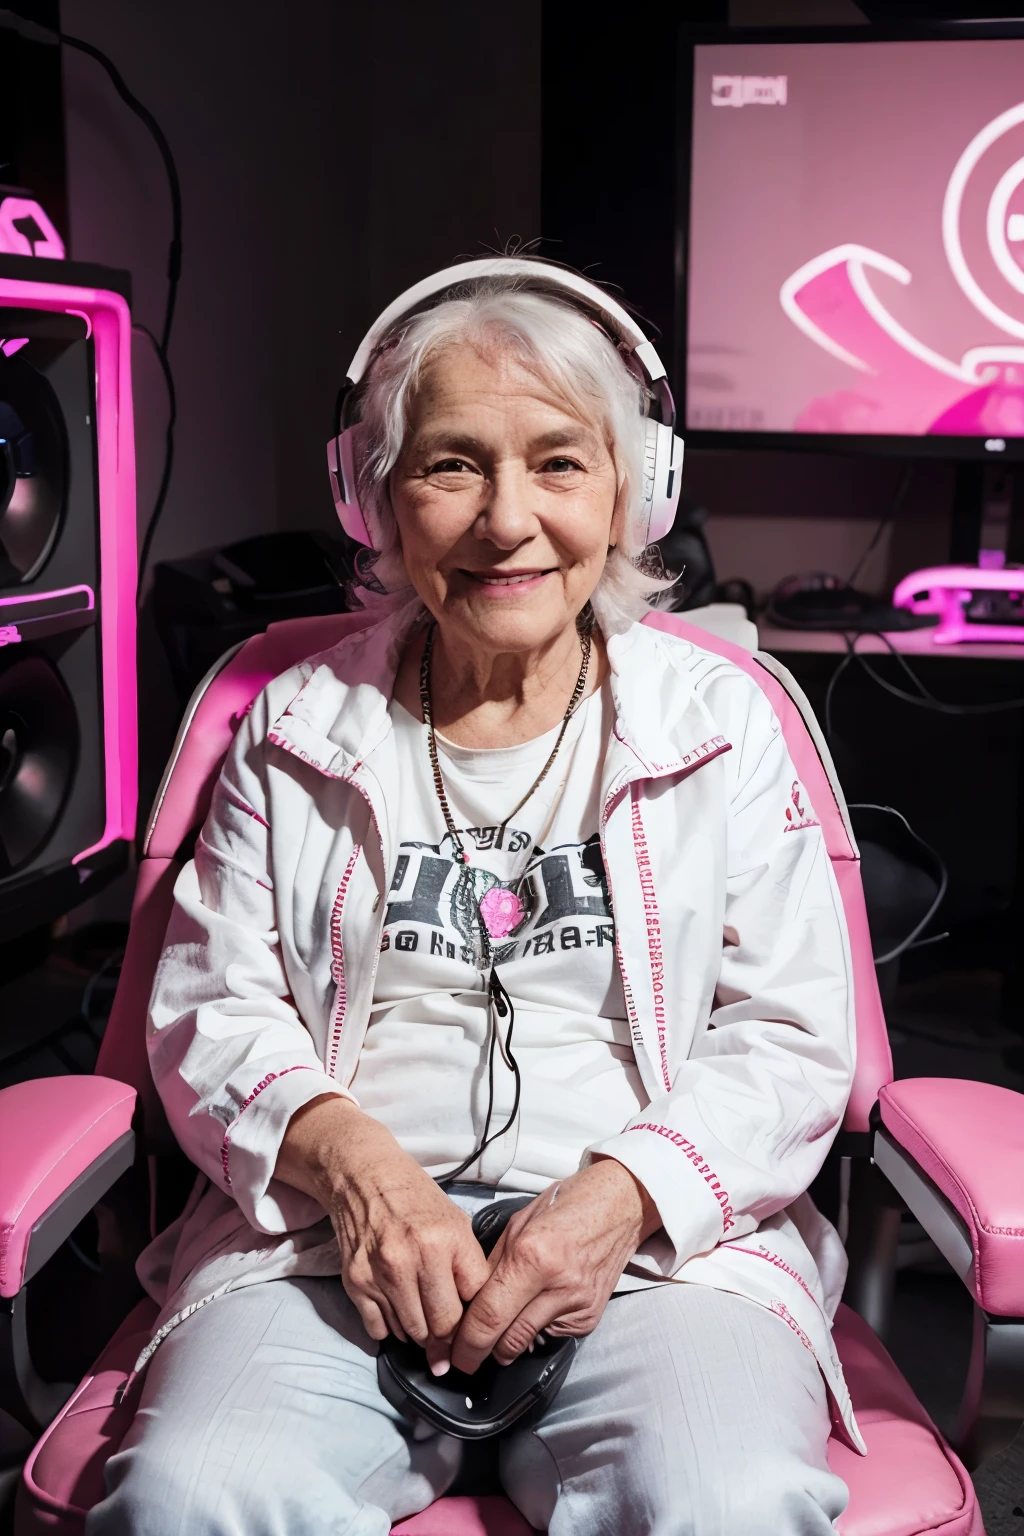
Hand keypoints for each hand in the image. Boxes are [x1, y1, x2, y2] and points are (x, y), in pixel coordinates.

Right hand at [276, 1096, 489, 1372]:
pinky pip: (379, 1330)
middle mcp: (411, 1260)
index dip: (472, 1317)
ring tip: (422, 1310)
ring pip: (410, 1334)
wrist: (365, 1176)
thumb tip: (476, 1316)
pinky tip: (397, 1306)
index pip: (469, 1308)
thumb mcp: (457, 1223)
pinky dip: (391, 1326)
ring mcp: (380, 1274)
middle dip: (446, 1332)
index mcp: (444, 1242)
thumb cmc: (415, 1199)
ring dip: (420, 1331)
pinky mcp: (355, 1283)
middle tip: (446, 1323)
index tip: (469, 1318)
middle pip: (439, 1329)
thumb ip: (469, 1268)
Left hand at [451, 1157, 659, 1374]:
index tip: (454, 1351)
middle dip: (480, 1352)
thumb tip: (471, 1301)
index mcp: (533, 1255)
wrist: (619, 1206)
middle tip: (463, 1355)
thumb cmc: (566, 1206)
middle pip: (507, 1339)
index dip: (466, 1341)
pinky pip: (550, 1335)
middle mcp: (558, 1285)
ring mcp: (578, 1305)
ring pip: (526, 1343)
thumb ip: (494, 1265)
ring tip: (492, 1335)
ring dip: (504, 1345)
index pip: (490, 1315)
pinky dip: (533, 1331)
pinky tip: (529, 1314)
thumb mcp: (518, 1225)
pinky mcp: (590, 1317)